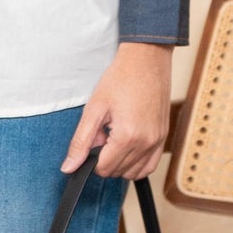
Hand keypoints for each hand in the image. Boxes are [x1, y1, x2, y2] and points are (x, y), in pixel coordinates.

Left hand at [61, 43, 174, 179]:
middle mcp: (146, 142)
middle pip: (118, 172)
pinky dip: (136, 163)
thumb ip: (81, 142)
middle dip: (105, 158)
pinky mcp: (163, 137)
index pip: (104, 169)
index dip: (92, 159)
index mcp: (127, 136)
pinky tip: (127, 145)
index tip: (93, 139)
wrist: (146, 60)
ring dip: (120, 162)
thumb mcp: (93, 109)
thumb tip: (69, 167)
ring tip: (115, 136)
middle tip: (103, 132)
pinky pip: (150, 165)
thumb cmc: (121, 78)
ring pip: (134, 172)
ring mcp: (157, 141)